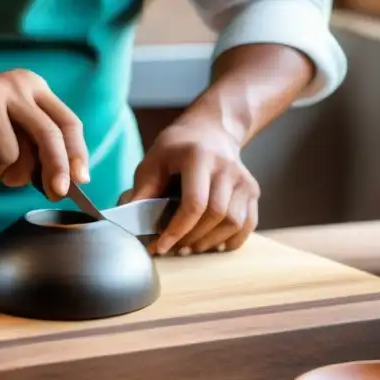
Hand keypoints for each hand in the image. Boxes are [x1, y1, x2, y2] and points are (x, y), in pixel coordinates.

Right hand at [0, 69, 88, 200]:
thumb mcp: (12, 130)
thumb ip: (37, 147)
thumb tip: (66, 182)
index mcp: (34, 87)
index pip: (67, 122)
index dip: (77, 153)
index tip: (81, 179)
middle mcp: (18, 87)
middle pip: (48, 136)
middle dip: (56, 169)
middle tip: (56, 192)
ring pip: (16, 155)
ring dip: (1, 171)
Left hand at [121, 119, 259, 255]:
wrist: (211, 131)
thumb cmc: (177, 148)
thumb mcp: (153, 160)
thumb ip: (142, 189)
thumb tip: (127, 220)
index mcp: (199, 157)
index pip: (194, 203)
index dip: (177, 230)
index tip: (161, 246)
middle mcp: (226, 168)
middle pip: (216, 215)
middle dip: (192, 238)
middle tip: (174, 248)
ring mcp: (244, 180)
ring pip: (234, 223)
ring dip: (210, 242)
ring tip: (189, 247)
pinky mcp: (253, 190)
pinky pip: (248, 224)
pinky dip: (231, 240)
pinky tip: (212, 245)